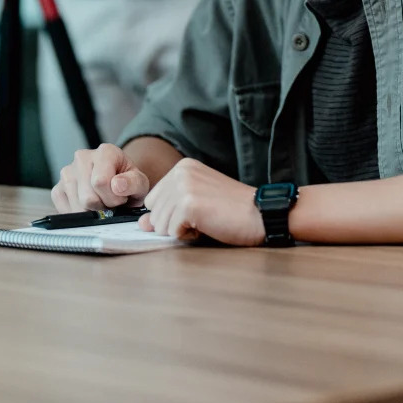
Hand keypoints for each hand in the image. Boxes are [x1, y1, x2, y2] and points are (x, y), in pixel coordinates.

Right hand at [52, 143, 149, 211]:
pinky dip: (80, 215)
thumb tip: (117, 185)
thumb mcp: (140, 183)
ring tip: (102, 203)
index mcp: (105, 151)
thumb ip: (133, 183)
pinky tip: (89, 207)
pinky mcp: (57, 189)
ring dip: (92, 212)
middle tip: (112, 203)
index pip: (100, 182)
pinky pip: (66, 210)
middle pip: (87, 197)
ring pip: (76, 206)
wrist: (118, 186)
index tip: (121, 198)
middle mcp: (82, 157)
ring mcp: (67, 173)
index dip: (113, 198)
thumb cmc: (128, 184)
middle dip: (103, 207)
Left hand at [141, 159, 264, 244]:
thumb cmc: (232, 209)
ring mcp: (184, 187)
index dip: (171, 213)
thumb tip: (142, 223)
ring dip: (180, 230)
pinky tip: (207, 225)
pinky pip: (171, 232)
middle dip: (173, 223)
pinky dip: (188, 235)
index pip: (153, 200)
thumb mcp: (196, 203)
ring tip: (206, 220)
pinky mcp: (188, 205)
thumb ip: (168, 209)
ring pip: (160, 224)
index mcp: (183, 167)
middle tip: (203, 216)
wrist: (260, 212)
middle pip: (154, 213)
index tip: (196, 210)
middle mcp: (181, 172)